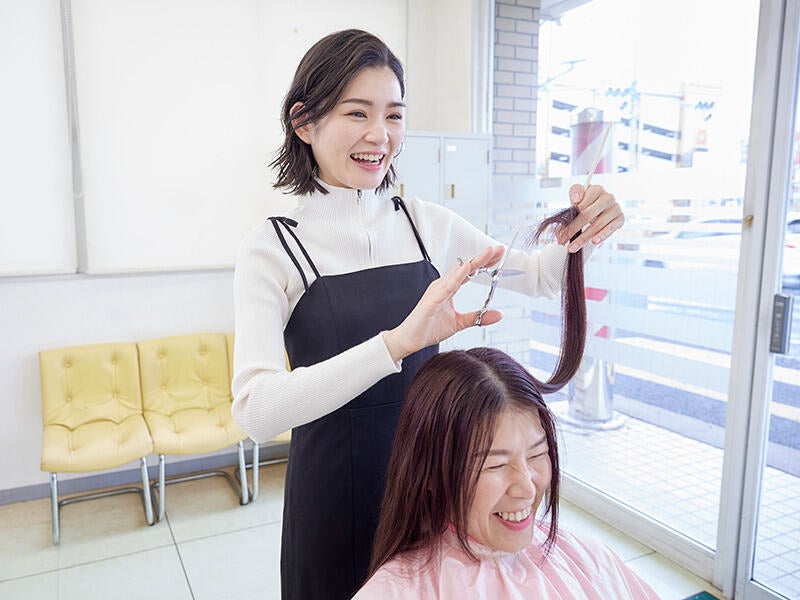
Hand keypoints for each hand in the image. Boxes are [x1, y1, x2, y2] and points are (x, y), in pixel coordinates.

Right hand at [382, 245, 504, 361]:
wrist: (409, 340)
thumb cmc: (429, 328)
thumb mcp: (459, 323)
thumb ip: (477, 317)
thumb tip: (498, 314)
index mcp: (448, 288)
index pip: (469, 272)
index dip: (483, 263)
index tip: (498, 255)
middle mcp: (442, 286)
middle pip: (465, 268)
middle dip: (482, 258)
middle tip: (498, 248)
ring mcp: (436, 291)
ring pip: (457, 273)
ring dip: (473, 262)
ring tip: (487, 253)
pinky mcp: (431, 300)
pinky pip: (446, 287)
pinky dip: (457, 277)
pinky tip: (467, 268)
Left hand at [556, 184, 624, 251]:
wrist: (601, 208)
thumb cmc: (587, 202)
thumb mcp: (578, 196)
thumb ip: (574, 194)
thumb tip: (575, 201)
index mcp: (596, 189)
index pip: (580, 205)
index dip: (569, 219)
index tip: (560, 231)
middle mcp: (608, 197)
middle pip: (587, 215)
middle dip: (573, 230)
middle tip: (562, 240)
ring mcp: (615, 208)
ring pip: (597, 225)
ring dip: (583, 238)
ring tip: (572, 247)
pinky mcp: (620, 218)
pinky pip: (610, 229)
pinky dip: (602, 236)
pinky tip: (594, 242)